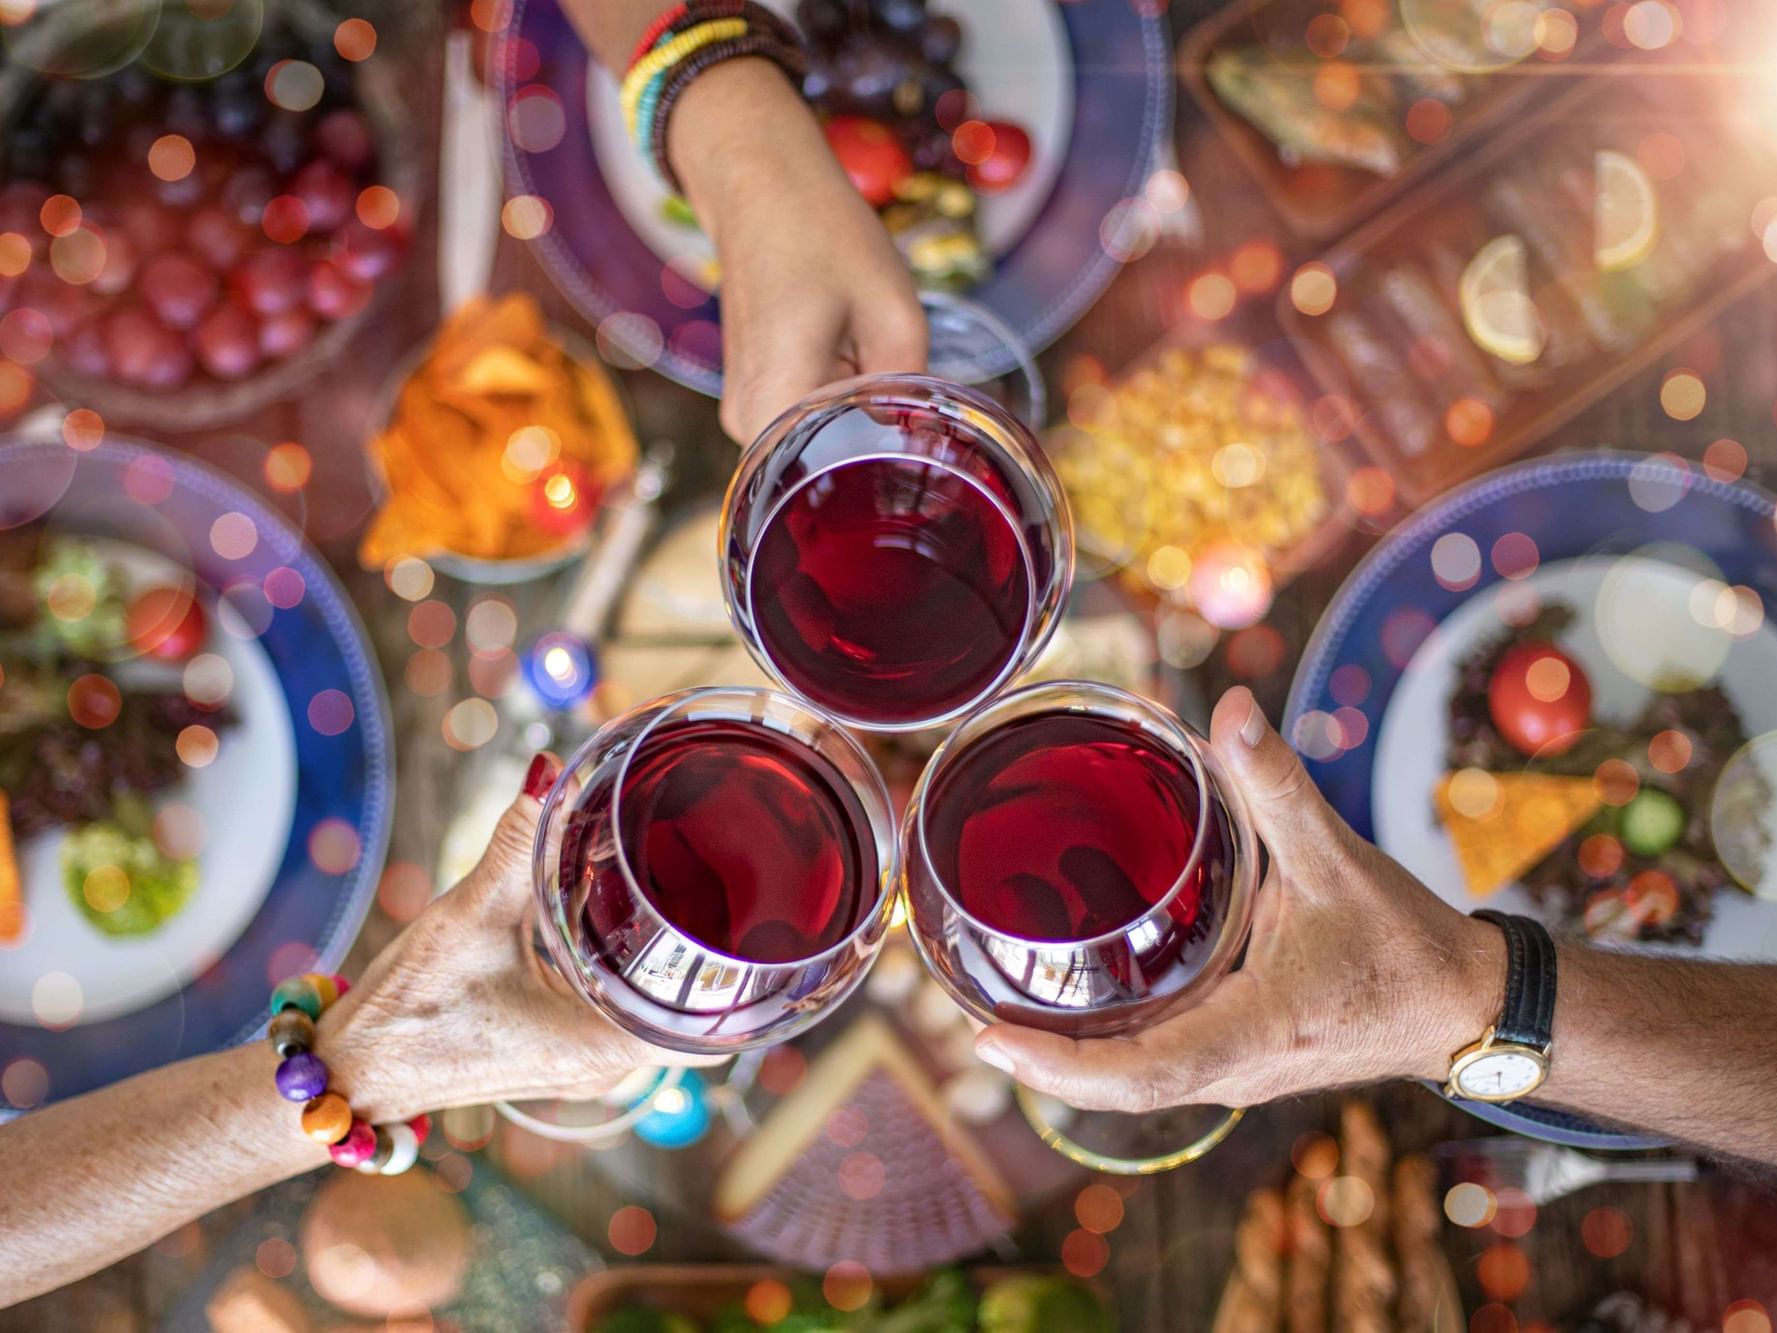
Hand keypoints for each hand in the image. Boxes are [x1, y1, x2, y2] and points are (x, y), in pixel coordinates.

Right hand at [320, 755, 699, 1121]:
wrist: (350, 1072)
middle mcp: (608, 1061)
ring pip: (653, 993)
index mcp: (604, 1044)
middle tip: (714, 857)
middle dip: (701, 931)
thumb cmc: (408, 1013)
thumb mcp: (467, 917)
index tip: (750, 897)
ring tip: (679, 869)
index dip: (736, 955)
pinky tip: (621, 903)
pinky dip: (625, 952)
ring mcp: (588, 1058)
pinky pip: (618, 994)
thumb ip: (516, 844)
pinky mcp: (564, 1045)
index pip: (709, 1009)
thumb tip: (551, 772)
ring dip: (661, 941)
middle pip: (688, 995)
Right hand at [667, 59, 927, 442]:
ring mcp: (742, 413)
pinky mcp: (750, 396)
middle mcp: (746, 425)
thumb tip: (921, 435)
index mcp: (776, 404)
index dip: (885, 465)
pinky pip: (805, 418)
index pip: (836, 479)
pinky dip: (836, 395)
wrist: (760, 187)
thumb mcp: (894, 308)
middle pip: (829, 463)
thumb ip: (912, 388)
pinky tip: (846, 349)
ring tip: (866, 350)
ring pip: (819, 439)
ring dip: (855, 411)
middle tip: (901, 382)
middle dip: (873, 435)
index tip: (919, 441)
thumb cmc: (822, 236)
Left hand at [973, 688, 1507, 1112]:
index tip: (993, 1044)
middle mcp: (1240, 1066)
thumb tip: (1232, 708)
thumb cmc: (1406, 946)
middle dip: (1045, 1068)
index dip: (1064, 1066)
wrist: (1466, 1008)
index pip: (1145, 1070)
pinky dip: (1110, 1054)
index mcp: (1258, 1027)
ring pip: (1139, 1087)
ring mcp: (1240, 1073)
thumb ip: (1276, 786)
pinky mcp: (1243, 1062)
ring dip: (1072, 1065)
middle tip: (972, 1023)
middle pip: (1123, 1090)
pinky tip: (1074, 1018)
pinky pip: (1163, 1068)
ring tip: (1000, 1020)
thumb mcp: (1340, 858)